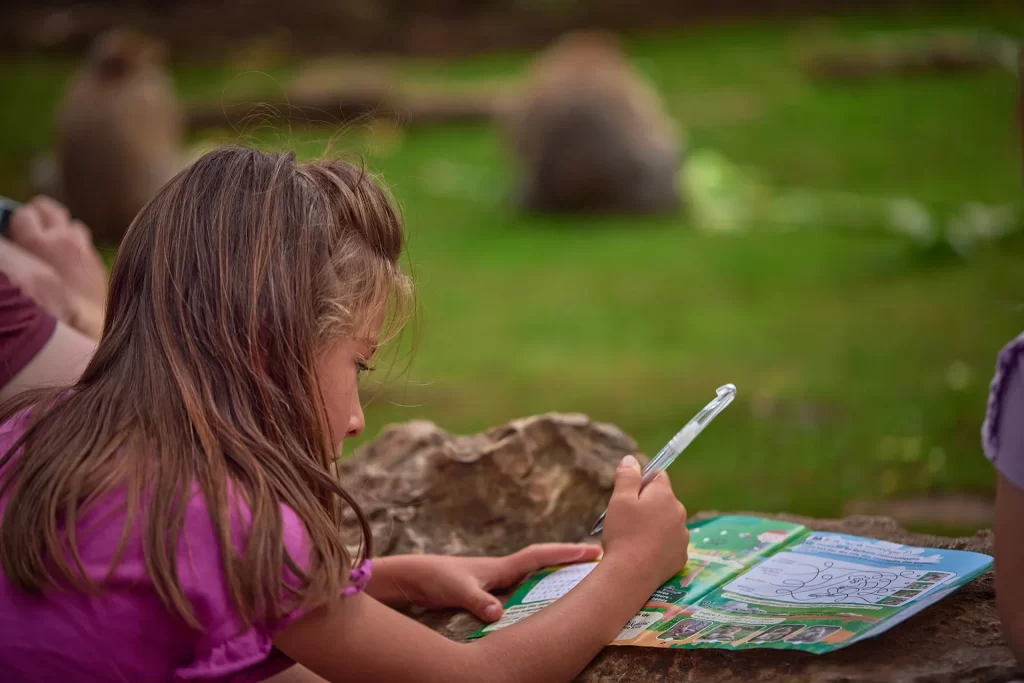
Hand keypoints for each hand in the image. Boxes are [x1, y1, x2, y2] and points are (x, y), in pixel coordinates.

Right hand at [8, 196, 107, 338]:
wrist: (86, 329)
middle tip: (29, 224)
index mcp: (38, 243)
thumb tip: (12, 244)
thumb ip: (16, 256)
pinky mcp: (97, 262)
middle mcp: (64, 240)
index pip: (24, 214)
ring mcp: (83, 249)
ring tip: (51, 243)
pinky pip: (84, 243)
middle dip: (38, 214)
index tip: (14, 228)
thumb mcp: (25, 275)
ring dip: (60, 230)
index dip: (17, 221)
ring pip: (71, 224)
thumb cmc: (47, 309)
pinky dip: (75, 246)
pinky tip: (68, 261)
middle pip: (48, 209)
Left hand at [368, 543, 601, 621]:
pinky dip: (535, 592)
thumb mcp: (457, 589)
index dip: (566, 553)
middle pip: (543, 563)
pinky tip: (542, 603)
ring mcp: (495, 581)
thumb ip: (478, 600)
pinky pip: (520, 590)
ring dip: (554, 576)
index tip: (593, 550)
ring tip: (579, 580)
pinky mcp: (486, 592)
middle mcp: (502, 571)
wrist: (411, 577)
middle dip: (569, 561)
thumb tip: (498, 613)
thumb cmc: (434, 577)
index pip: (539, 556)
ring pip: (533, 577)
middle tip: (597, 560)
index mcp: (500, 567)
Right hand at [601, 455, 688, 589]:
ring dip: (655, 525)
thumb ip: (628, 476)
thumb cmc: (623, 532)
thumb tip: (632, 459)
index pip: (659, 476)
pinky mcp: (681, 556)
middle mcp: (679, 512)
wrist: (631, 574)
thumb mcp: (619, 499)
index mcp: (665, 495)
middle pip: (664, 500)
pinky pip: (669, 543)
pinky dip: (659, 545)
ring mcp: (683, 536)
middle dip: (648, 505)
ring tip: (634, 539)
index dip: (643, 483)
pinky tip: (644, 552)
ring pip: (667, 522)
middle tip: (627, 519)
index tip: (629, 495)